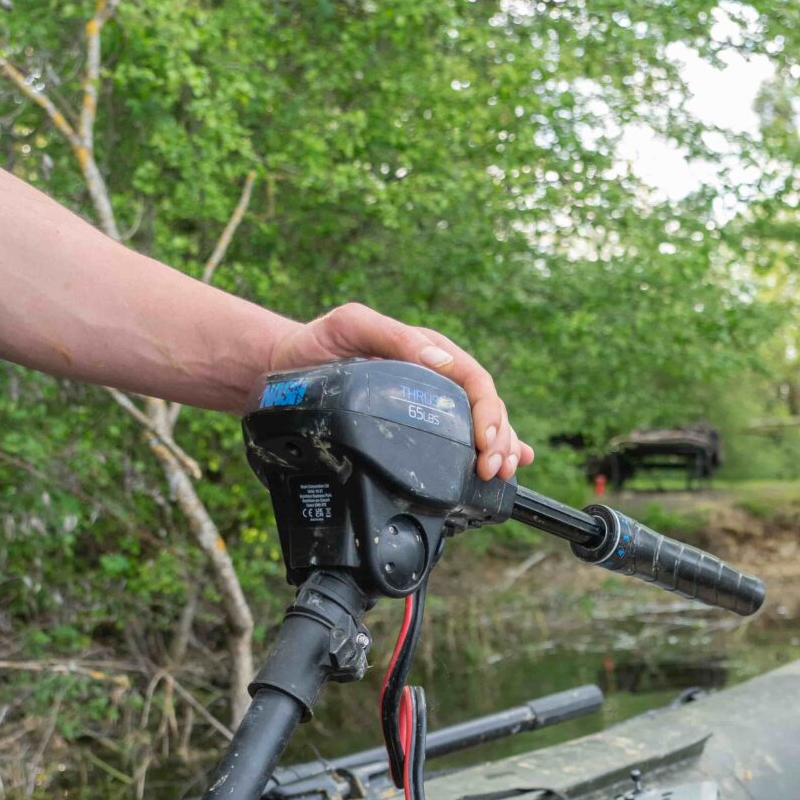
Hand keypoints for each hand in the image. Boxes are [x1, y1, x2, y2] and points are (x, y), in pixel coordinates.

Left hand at [268, 302, 532, 480]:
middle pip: (486, 406)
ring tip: (502, 473)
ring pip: (482, 424)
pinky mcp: (421, 422)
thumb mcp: (350, 325)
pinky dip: (491, 449)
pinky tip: (511, 465)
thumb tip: (440, 362)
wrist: (288, 368)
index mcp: (428, 351)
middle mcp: (436, 376)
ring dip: (502, 449)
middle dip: (499, 439)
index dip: (488, 412)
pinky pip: (463, 436)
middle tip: (493, 469)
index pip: (474, 379)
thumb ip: (393, 336)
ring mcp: (431, 401)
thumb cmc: (317, 344)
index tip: (485, 442)